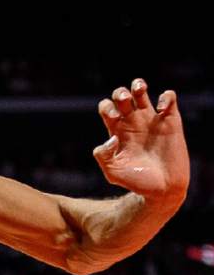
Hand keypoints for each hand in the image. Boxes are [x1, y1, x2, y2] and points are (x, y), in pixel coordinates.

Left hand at [94, 78, 189, 203]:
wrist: (162, 189)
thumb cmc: (136, 181)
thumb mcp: (112, 171)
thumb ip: (103, 155)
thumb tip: (112, 138)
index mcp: (117, 130)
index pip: (107, 107)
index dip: (106, 107)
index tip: (114, 118)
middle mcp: (133, 122)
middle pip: (122, 96)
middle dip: (120, 92)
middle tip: (124, 102)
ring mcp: (152, 121)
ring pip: (143, 92)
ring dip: (139, 85)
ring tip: (140, 91)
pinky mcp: (171, 122)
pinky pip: (169, 99)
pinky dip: (166, 97)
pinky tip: (162, 110)